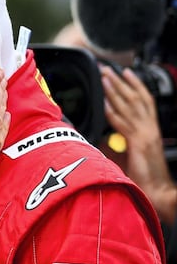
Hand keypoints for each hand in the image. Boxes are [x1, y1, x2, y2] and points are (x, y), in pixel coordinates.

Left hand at [101, 64, 176, 223]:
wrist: (159, 194)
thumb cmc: (148, 180)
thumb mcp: (134, 157)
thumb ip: (123, 146)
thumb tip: (109, 140)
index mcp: (151, 131)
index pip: (144, 102)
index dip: (134, 86)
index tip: (124, 74)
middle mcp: (150, 129)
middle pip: (135, 99)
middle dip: (120, 83)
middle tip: (107, 69)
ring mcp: (145, 135)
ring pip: (128, 107)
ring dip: (115, 91)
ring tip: (105, 77)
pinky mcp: (139, 144)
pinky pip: (124, 124)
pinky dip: (114, 113)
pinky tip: (106, 104)